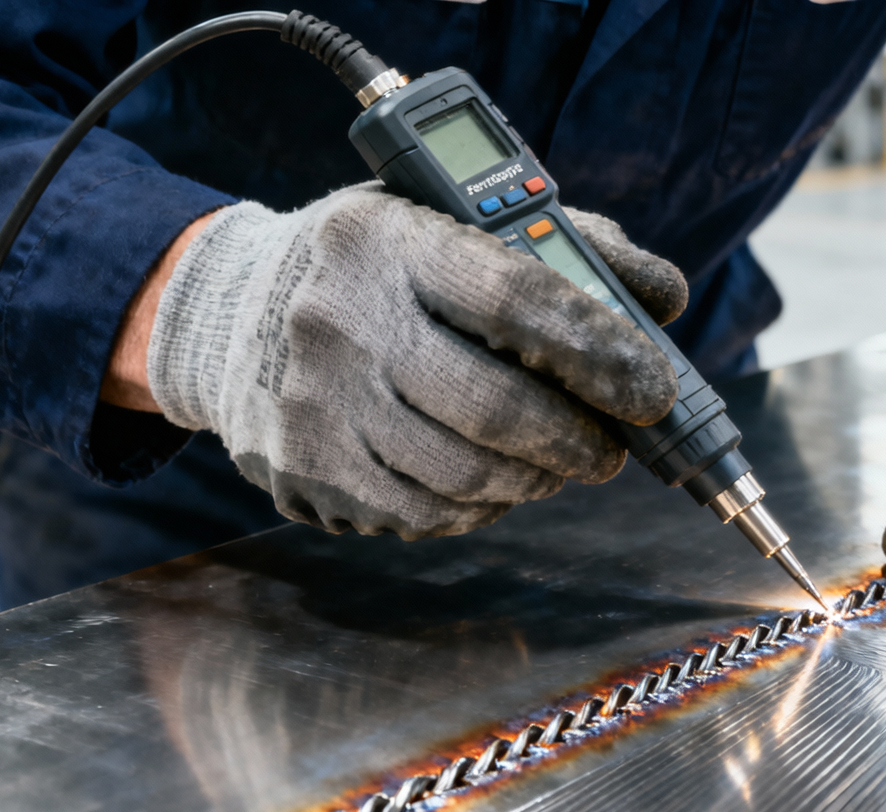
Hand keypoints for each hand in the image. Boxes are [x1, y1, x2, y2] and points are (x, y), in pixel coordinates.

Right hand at [126, 184, 683, 540]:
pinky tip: (491, 479)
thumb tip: (661, 299)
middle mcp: (342, 322)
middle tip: (611, 448)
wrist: (223, 311)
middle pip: (499, 411)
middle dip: (579, 441)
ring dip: (537, 480)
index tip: (653, 390)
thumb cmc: (371, 267)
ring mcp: (317, 407)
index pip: (520, 303)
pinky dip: (481, 507)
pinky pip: (427, 515)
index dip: (603, 355)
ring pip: (469, 478)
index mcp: (390, 243)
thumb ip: (566, 247)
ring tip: (555, 461)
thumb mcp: (448, 222)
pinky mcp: (306, 474)